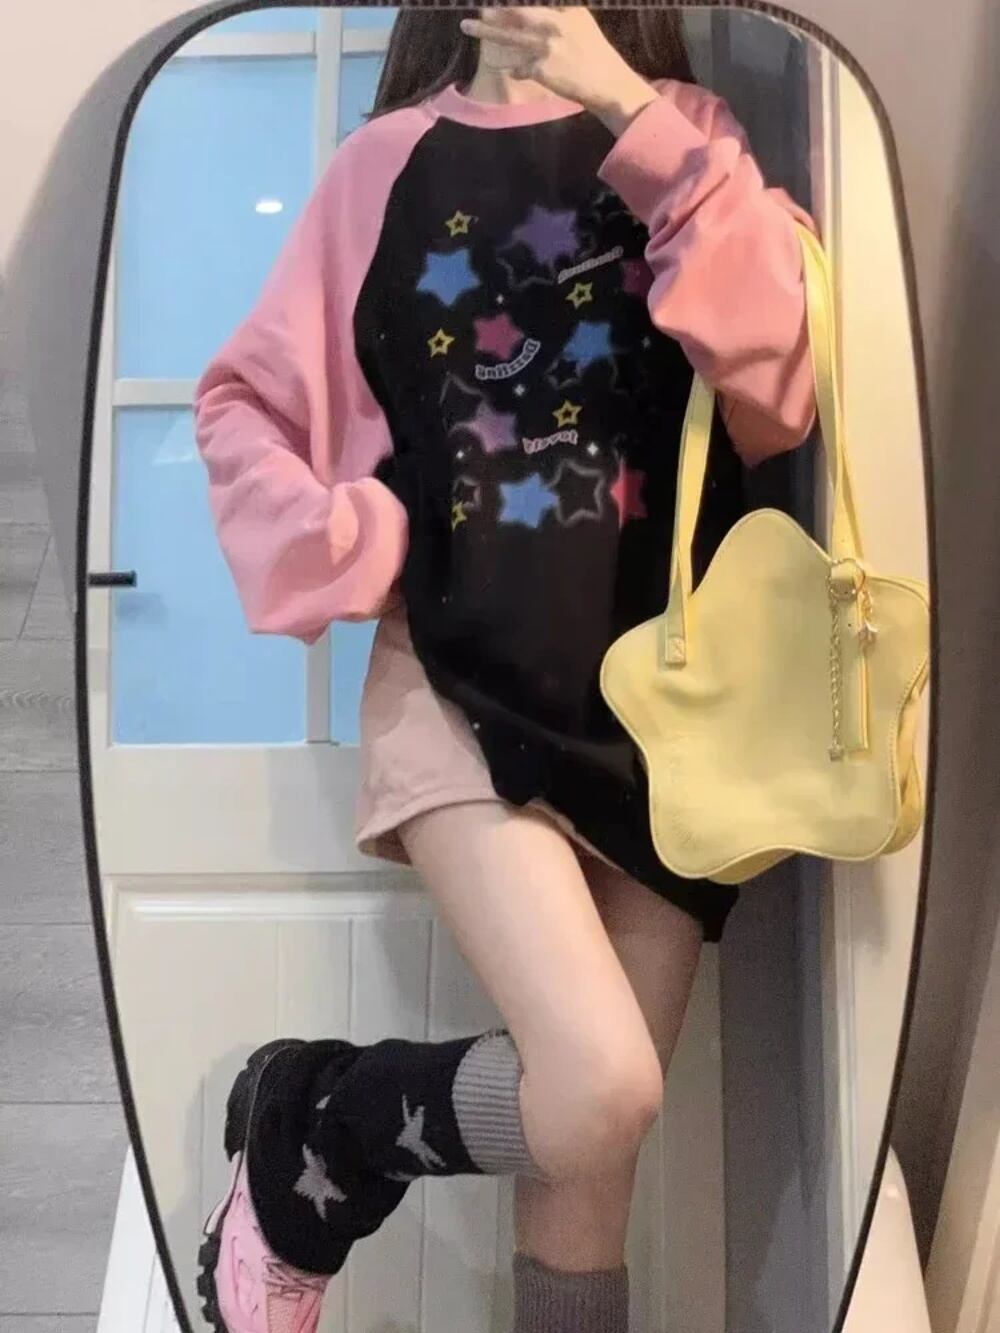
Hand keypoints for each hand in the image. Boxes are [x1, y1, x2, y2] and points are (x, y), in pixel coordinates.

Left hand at [459, 8, 658, 134]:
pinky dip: (516, 70)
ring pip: (510, 36)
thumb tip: (532, 11)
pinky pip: (520, 68)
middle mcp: (555, 23)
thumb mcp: (582, 23)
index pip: (535, 1)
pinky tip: (513, 70)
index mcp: (567, 9)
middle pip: (518, 11)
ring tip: (467, 25)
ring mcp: (547, 46)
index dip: (511, 2)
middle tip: (478, 4)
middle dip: (496, 8)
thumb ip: (560, 13)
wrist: (609, 84)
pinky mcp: (542, 68)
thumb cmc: (595, 55)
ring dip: (486, 31)